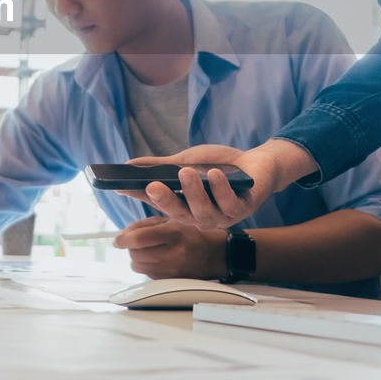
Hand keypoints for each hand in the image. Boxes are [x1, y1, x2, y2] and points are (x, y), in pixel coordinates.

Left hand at [113, 216, 227, 279]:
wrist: (215, 254)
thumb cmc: (192, 233)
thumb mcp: (171, 219)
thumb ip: (144, 225)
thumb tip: (122, 236)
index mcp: (172, 233)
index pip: (139, 239)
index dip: (123, 239)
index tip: (118, 240)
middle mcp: (172, 254)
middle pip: (135, 254)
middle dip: (131, 247)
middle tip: (137, 241)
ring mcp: (172, 270)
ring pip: (138, 266)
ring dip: (137, 257)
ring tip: (148, 249)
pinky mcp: (171, 281)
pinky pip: (147, 274)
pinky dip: (146, 266)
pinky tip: (157, 258)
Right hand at [120, 139, 315, 229]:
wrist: (256, 164)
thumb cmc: (219, 165)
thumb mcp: (185, 162)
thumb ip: (160, 166)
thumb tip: (128, 165)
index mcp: (186, 208)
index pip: (161, 204)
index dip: (143, 197)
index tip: (124, 186)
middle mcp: (202, 217)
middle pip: (181, 215)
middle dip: (167, 201)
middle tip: (153, 185)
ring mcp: (223, 216)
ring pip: (204, 212)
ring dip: (194, 193)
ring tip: (186, 173)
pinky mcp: (244, 208)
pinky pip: (230, 204)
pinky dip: (221, 189)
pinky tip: (214, 174)